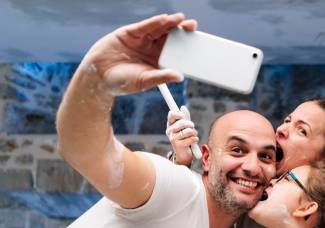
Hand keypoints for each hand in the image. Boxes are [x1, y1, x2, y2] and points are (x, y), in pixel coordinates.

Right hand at [82, 13, 196, 95]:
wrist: (98, 77)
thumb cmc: (123, 82)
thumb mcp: (145, 81)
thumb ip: (162, 77)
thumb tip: (179, 76)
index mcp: (159, 61)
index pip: (176, 51)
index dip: (186, 46)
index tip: (198, 44)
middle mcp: (152, 48)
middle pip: (170, 37)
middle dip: (181, 31)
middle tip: (192, 27)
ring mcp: (142, 40)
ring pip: (159, 29)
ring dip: (170, 23)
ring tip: (181, 20)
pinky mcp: (130, 33)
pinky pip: (144, 26)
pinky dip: (154, 22)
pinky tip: (164, 19)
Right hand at [167, 106, 197, 165]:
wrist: (183, 154)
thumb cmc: (185, 138)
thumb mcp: (184, 127)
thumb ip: (184, 118)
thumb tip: (182, 107)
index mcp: (170, 125)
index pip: (171, 115)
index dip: (179, 114)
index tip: (183, 116)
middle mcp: (170, 131)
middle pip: (182, 122)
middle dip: (190, 124)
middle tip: (192, 126)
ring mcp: (173, 138)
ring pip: (189, 131)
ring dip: (194, 133)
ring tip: (193, 135)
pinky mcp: (178, 145)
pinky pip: (192, 139)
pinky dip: (195, 139)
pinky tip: (193, 142)